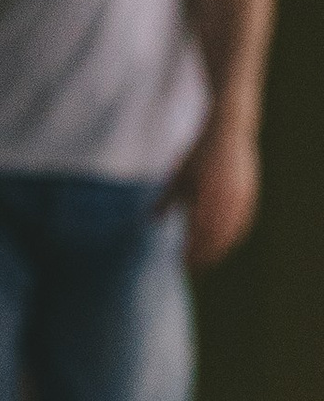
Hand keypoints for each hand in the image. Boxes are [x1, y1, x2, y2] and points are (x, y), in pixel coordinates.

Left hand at [164, 113, 260, 268]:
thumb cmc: (199, 154)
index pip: (196, 234)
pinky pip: (242, 223)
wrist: (228, 132)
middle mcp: (223, 199)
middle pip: (213, 238)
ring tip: (206, 261)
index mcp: (203, 195)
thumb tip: (151, 221)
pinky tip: (224, 246)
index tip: (179, 263)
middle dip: (202, 256)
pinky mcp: (249, 196)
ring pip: (230, 234)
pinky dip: (232, 238)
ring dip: (218, 251)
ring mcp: (239, 198)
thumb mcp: (178, 176)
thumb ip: (166, 201)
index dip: (189, 251)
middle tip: (191, 268)